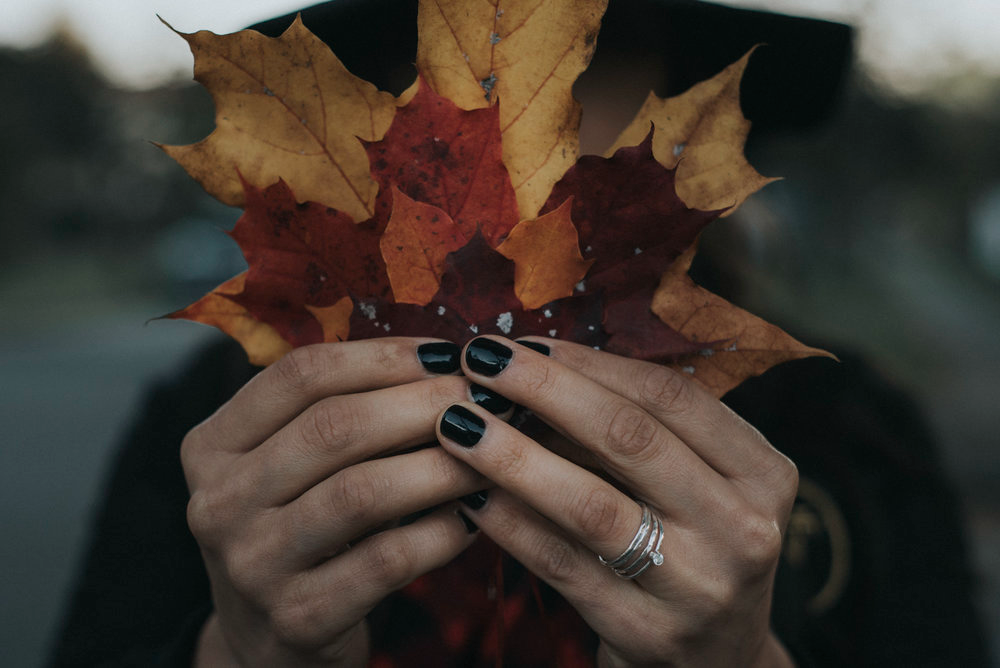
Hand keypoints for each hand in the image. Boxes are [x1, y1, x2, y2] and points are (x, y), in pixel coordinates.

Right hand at [182, 339, 487, 666]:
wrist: (264, 643)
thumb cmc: (299, 531)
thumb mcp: (291, 468)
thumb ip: (342, 417)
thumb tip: (446, 365)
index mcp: (212, 445)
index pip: (301, 375)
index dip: (383, 356)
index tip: (447, 353)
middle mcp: (218, 501)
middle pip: (333, 428)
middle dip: (422, 404)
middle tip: (483, 399)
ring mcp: (252, 563)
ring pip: (362, 492)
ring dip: (442, 466)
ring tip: (490, 453)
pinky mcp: (297, 617)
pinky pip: (387, 560)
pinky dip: (441, 532)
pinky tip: (472, 517)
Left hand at [436, 336, 798, 666]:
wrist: (718, 662)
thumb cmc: (693, 550)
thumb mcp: (697, 487)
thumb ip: (639, 433)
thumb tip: (536, 367)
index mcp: (763, 473)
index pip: (670, 396)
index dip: (589, 362)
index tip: (524, 341)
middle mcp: (744, 528)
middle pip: (630, 438)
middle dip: (544, 390)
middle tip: (478, 361)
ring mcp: (699, 586)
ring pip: (591, 504)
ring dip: (514, 455)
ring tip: (458, 424)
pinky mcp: (648, 633)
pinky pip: (562, 565)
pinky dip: (510, 524)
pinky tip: (470, 494)